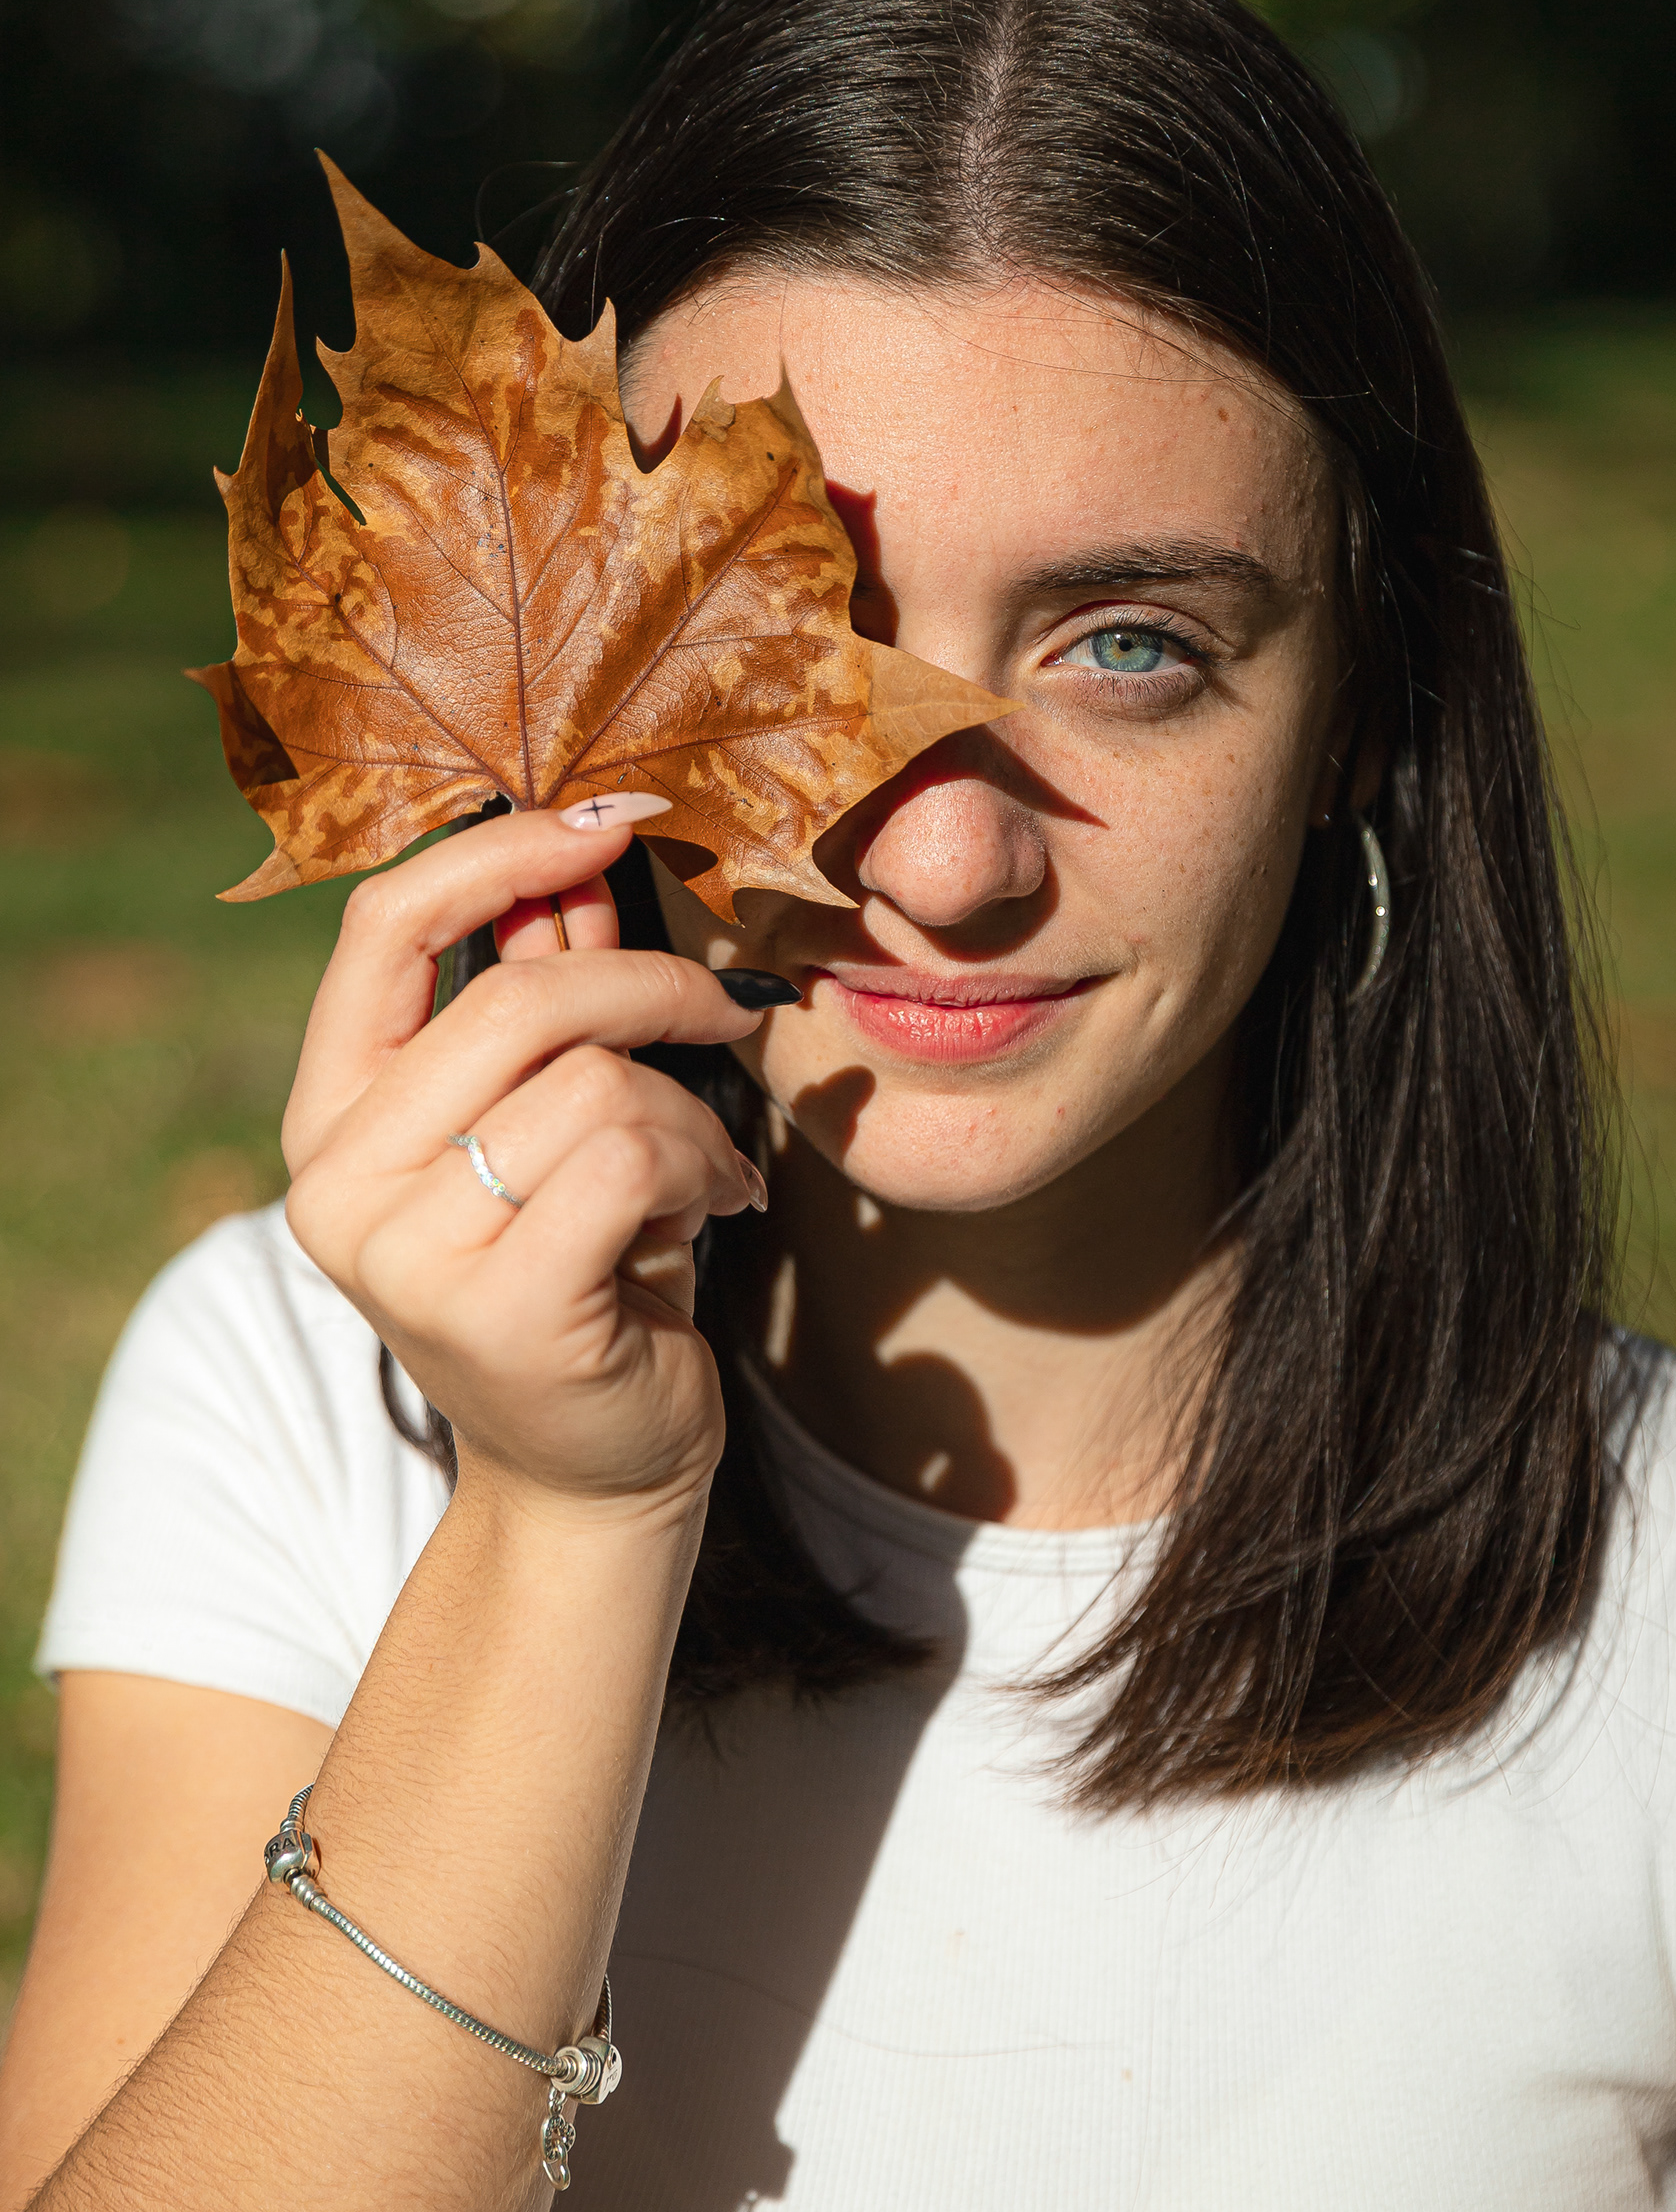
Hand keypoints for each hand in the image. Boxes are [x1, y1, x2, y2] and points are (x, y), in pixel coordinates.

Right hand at [281, 810, 763, 1516]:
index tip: (605, 821)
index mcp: (330, 1114)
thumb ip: (549, 990)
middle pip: (517, 996)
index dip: (503, 853)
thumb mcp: (551, 1116)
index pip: (385, 928)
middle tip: (735, 1014)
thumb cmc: (584, 1269)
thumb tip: (581, 853)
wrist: (597, 1465)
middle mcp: (338, 1182)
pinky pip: (633, 1153)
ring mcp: (406, 1254)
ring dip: (692, 1110)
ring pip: (595, 1081)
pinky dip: (706, 1164)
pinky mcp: (500, 1308)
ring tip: (710, 1167)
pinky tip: (718, 1207)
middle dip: (655, 986)